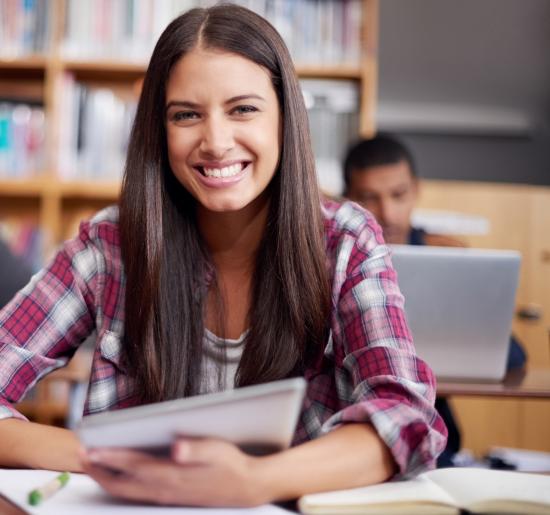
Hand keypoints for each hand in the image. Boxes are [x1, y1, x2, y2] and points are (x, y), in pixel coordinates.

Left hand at [80, 438, 268, 506]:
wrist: (246, 488)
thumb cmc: (232, 464)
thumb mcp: (218, 451)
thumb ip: (196, 449)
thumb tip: (176, 447)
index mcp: (173, 475)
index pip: (134, 465)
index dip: (110, 456)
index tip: (90, 447)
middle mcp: (164, 489)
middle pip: (122, 482)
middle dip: (99, 468)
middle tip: (80, 453)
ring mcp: (165, 496)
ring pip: (126, 491)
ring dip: (105, 478)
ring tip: (91, 463)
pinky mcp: (169, 497)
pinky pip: (135, 495)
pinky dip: (119, 486)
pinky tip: (116, 477)